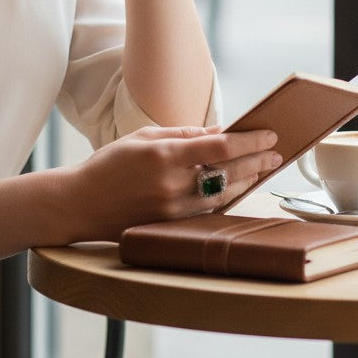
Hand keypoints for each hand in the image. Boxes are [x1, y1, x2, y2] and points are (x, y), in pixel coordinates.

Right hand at [61, 125, 281, 241]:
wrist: (80, 204)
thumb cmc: (109, 164)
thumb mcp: (143, 137)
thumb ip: (182, 134)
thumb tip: (217, 132)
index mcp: (165, 155)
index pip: (220, 148)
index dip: (249, 141)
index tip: (269, 133)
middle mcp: (172, 184)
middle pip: (228, 172)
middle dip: (257, 161)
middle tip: (277, 153)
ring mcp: (173, 209)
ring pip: (223, 195)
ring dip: (248, 181)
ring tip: (264, 169)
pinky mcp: (171, 226)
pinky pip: (207, 210)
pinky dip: (227, 197)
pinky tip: (239, 188)